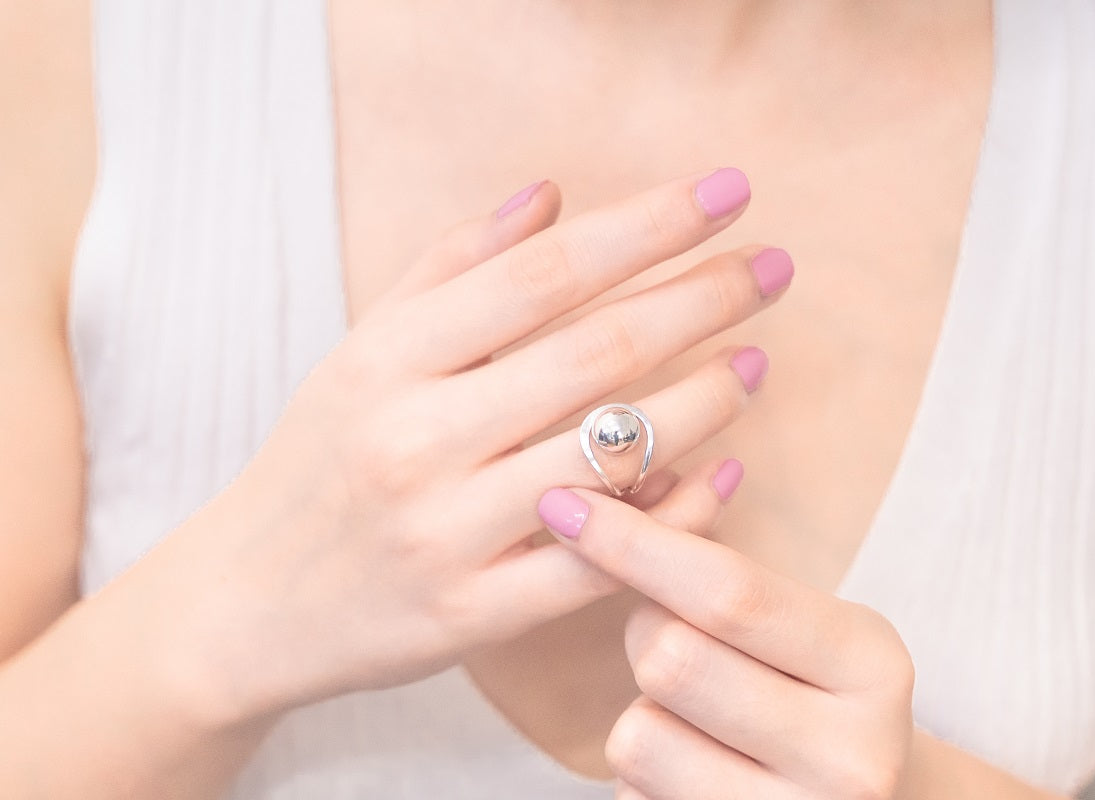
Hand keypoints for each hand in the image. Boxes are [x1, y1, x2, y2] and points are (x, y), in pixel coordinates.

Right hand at [120, 168, 794, 730]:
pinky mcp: (471, 615)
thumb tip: (552, 194)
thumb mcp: (363, 350)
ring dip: (703, 402)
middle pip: (593, 356)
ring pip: (608, 459)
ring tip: (754, 360)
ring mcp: (444, 535)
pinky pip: (597, 563)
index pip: (542, 274)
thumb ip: (452, 266)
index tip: (728, 193)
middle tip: (773, 267)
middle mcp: (413, 441)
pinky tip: (721, 470)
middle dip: (701, 300)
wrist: (249, 602)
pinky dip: (671, 515)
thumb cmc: (319, 461)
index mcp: (386, 361)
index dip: (647, 227)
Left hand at [537, 487, 915, 799]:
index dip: (636, 544)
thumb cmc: (812, 693)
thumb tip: (595, 508)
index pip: (731, 593)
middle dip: (646, 634)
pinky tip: (697, 771)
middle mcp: (850, 757)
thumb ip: (719, 577)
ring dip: (643, 715)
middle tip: (675, 637)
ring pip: (638, 739)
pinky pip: (632, 796)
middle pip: (671, 662)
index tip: (566, 506)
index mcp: (871, 667)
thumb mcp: (802, 625)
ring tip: (695, 720)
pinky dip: (643, 775)